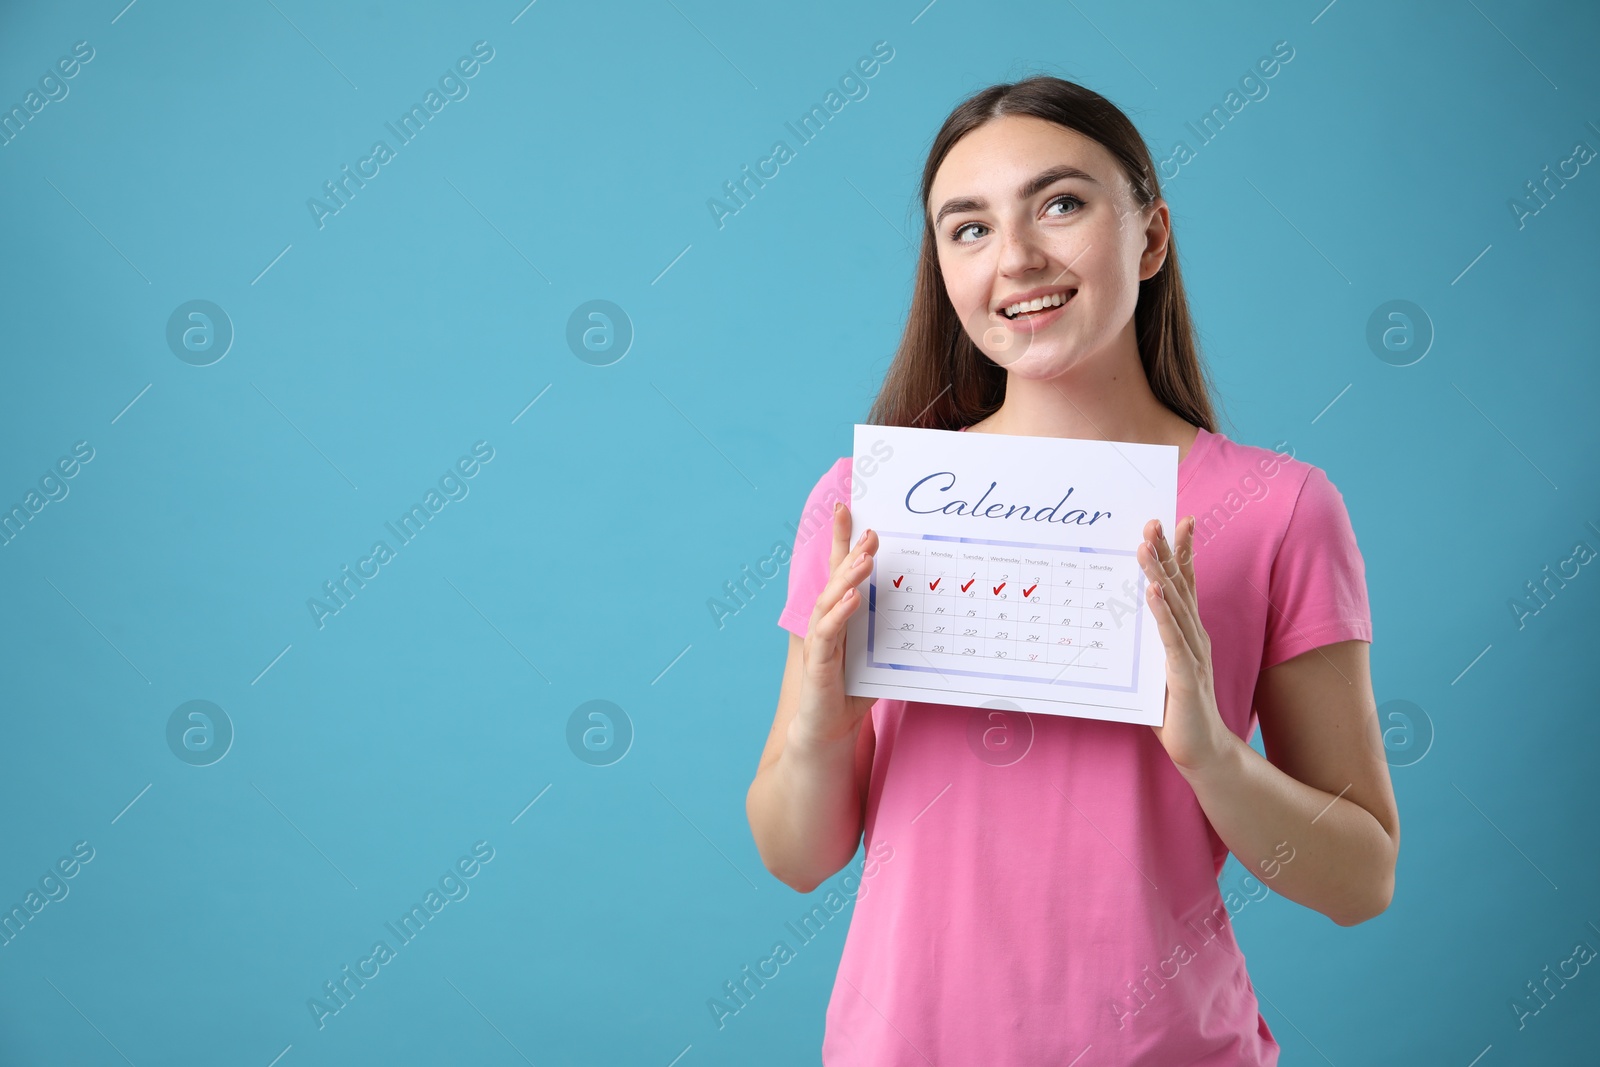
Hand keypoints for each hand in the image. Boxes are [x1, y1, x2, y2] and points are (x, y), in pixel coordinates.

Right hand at [791, 502, 878, 748]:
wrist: (829, 730)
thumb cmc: (853, 690)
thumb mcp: (882, 654)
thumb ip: (896, 632)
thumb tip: (932, 611)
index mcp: (841, 615)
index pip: (840, 570)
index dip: (842, 539)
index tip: (847, 508)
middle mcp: (826, 621)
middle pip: (836, 578)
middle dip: (850, 551)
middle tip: (870, 531)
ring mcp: (820, 640)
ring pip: (829, 601)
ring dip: (847, 579)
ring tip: (865, 560)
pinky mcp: (818, 663)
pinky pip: (827, 634)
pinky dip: (838, 615)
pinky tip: (852, 600)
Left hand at [1138, 515, 1233, 774]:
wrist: (1202, 750)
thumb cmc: (1176, 709)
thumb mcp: (1156, 668)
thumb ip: (1144, 643)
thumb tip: (1116, 617)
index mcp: (1188, 632)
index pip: (1185, 584)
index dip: (1183, 552)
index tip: (1178, 520)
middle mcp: (1194, 636)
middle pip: (1180, 586)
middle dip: (1168, 551)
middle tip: (1154, 520)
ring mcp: (1192, 654)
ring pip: (1174, 606)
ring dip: (1159, 574)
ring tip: (1146, 546)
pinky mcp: (1185, 675)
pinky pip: (1171, 639)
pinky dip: (1162, 614)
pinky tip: (1153, 592)